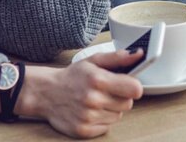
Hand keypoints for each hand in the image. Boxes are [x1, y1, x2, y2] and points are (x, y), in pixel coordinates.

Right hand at [15, 49, 144, 138]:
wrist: (47, 93)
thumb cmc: (72, 76)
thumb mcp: (93, 61)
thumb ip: (117, 58)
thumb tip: (138, 54)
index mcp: (98, 79)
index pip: (135, 89)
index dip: (133, 86)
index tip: (126, 84)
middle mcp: (93, 100)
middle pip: (128, 103)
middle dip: (120, 96)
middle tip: (105, 90)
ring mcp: (88, 117)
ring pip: (118, 116)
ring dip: (110, 108)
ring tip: (95, 100)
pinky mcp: (84, 131)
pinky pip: (107, 127)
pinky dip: (101, 120)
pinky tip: (90, 111)